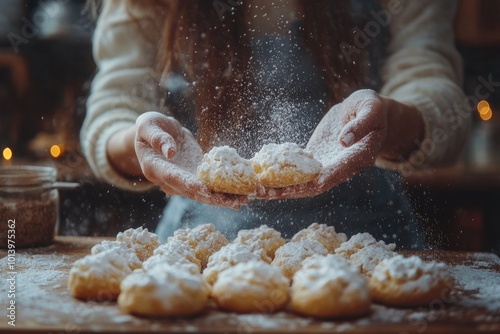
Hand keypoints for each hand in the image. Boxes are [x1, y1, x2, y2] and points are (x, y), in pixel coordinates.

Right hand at [135, 112, 247, 208]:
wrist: (154, 135)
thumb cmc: (148, 128)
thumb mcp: (147, 126)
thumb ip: (157, 138)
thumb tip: (170, 151)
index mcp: (156, 169)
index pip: (176, 179)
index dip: (192, 186)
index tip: (207, 191)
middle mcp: (170, 181)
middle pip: (195, 192)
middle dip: (215, 198)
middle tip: (236, 201)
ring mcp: (184, 181)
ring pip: (205, 193)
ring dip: (225, 197)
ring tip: (245, 199)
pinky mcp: (196, 176)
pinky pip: (211, 185)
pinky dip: (226, 189)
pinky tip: (243, 192)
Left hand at [257, 89, 387, 198]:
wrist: (364, 112)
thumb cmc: (371, 107)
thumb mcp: (372, 108)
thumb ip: (360, 124)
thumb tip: (344, 140)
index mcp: (358, 156)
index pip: (341, 170)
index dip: (327, 178)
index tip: (313, 183)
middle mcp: (341, 167)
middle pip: (316, 185)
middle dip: (292, 191)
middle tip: (267, 193)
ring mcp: (327, 165)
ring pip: (303, 182)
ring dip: (281, 188)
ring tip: (257, 191)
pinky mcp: (315, 159)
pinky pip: (297, 170)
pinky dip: (281, 175)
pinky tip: (261, 177)